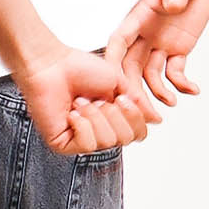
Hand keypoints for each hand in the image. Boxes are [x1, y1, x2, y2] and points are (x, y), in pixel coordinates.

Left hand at [13, 36, 156, 156]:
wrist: (52, 64)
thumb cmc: (79, 68)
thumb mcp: (119, 83)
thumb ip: (138, 104)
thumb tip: (156, 120)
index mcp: (113, 117)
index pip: (138, 133)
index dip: (134, 117)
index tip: (121, 97)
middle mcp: (99, 130)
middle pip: (126, 139)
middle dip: (114, 115)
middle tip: (98, 98)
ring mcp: (81, 138)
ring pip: (107, 142)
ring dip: (95, 116)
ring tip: (80, 102)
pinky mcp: (63, 144)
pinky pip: (87, 145)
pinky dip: (83, 125)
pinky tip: (72, 112)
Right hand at [105, 0, 208, 107]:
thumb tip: (172, 5)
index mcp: (138, 15)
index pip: (118, 42)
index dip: (113, 63)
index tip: (113, 83)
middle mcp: (144, 32)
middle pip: (130, 67)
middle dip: (134, 89)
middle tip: (143, 109)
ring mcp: (159, 42)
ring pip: (149, 74)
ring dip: (157, 91)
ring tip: (170, 103)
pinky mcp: (178, 47)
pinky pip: (175, 71)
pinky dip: (181, 84)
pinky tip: (193, 90)